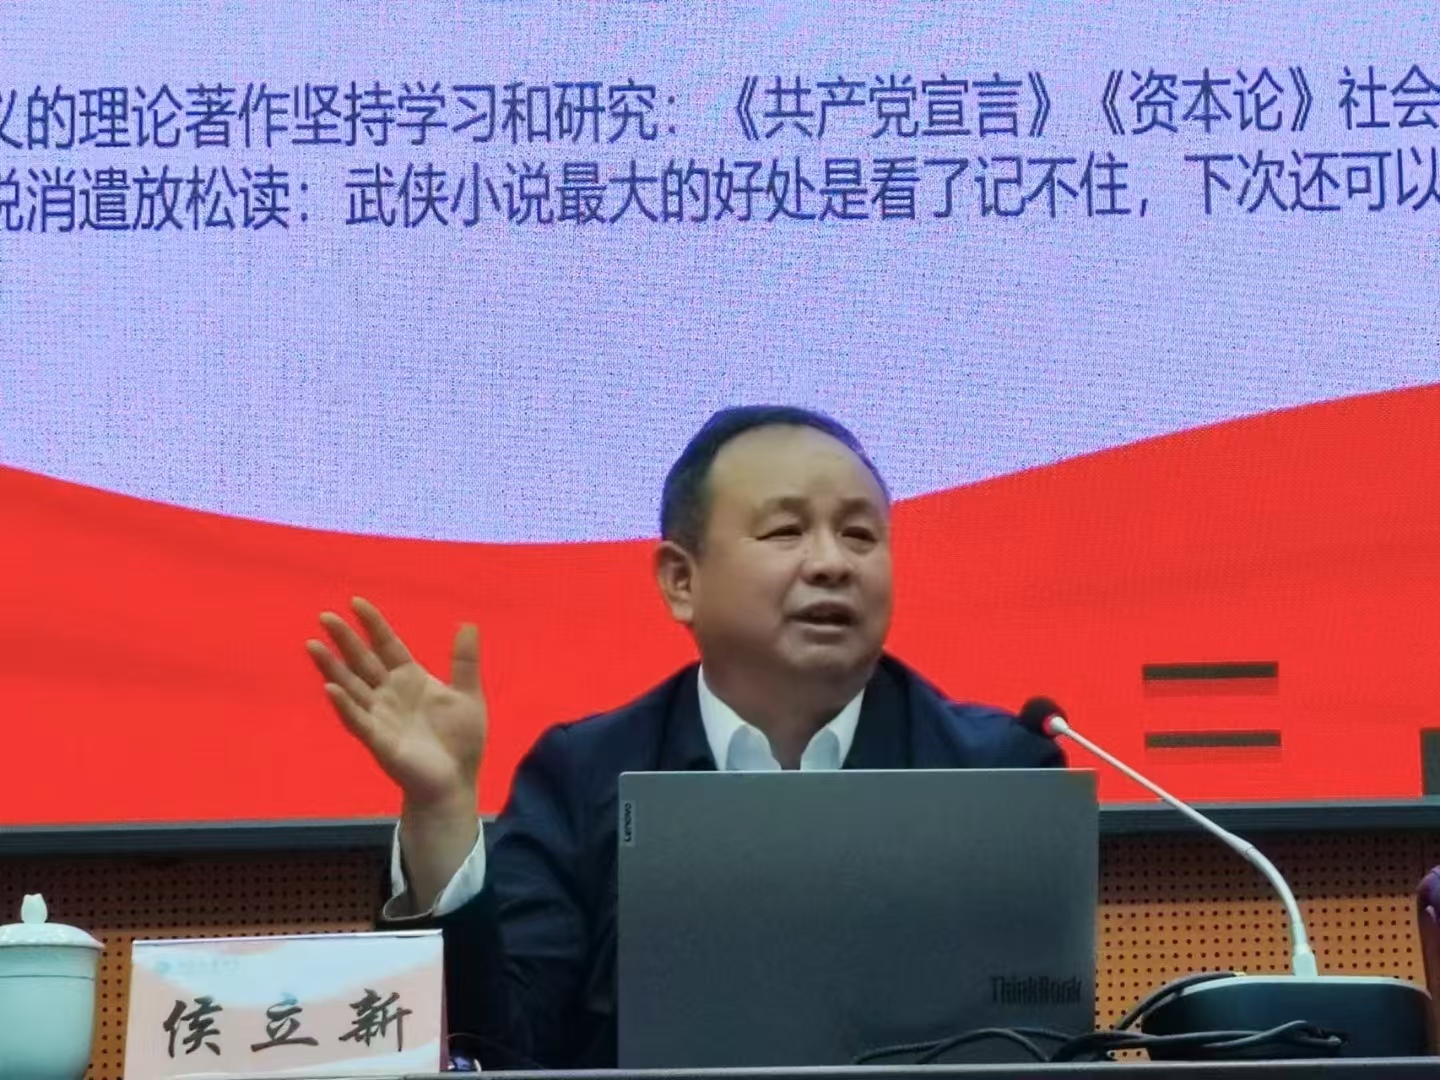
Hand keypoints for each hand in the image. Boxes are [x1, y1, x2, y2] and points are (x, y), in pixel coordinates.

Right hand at [307, 597, 486, 810]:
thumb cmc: (460, 740)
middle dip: (344, 639)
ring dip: (332, 667)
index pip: (387, 645)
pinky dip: (345, 704)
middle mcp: (390, 694)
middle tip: (325, 616)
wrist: (456, 781)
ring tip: (313, 645)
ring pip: (351, 686)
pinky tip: (331, 688)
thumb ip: (464, 661)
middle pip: (363, 661)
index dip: (373, 624)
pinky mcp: (379, 741)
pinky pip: (358, 720)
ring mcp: (381, 716)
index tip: (356, 601)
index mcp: (410, 678)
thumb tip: (468, 623)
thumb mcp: (468, 695)